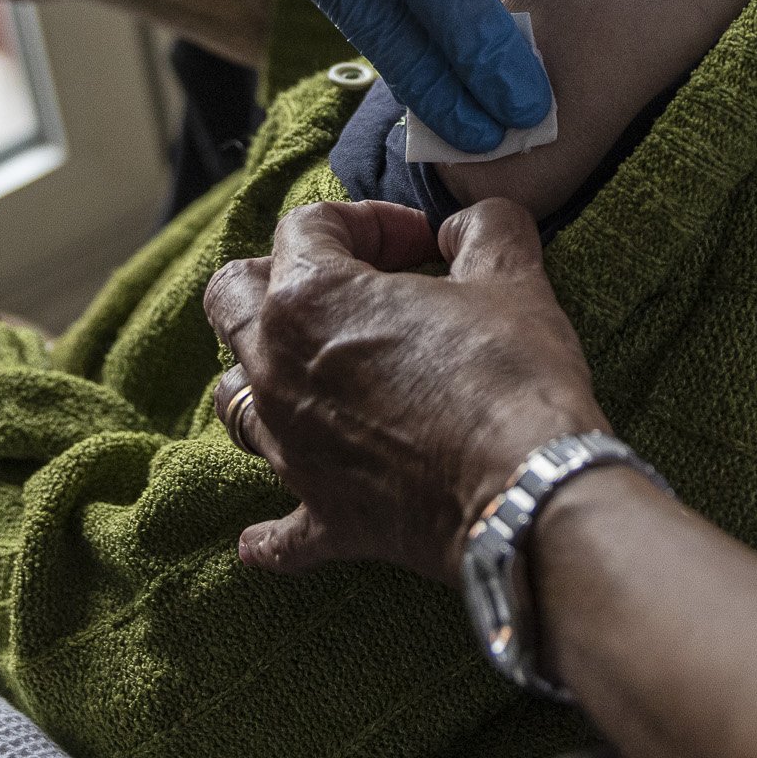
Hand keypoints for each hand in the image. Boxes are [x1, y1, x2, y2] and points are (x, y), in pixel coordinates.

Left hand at [202, 200, 605, 579]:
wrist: (525, 490)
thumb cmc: (511, 376)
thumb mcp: (511, 276)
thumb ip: (482, 228)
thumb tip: (466, 228)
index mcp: (309, 298)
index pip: (308, 226)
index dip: (369, 221)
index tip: (424, 243)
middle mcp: (275, 369)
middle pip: (230, 299)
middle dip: (277, 276)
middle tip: (351, 288)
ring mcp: (289, 448)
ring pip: (232, 398)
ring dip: (262, 374)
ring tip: (316, 373)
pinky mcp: (318, 516)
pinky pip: (273, 531)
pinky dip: (269, 531)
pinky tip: (262, 536)